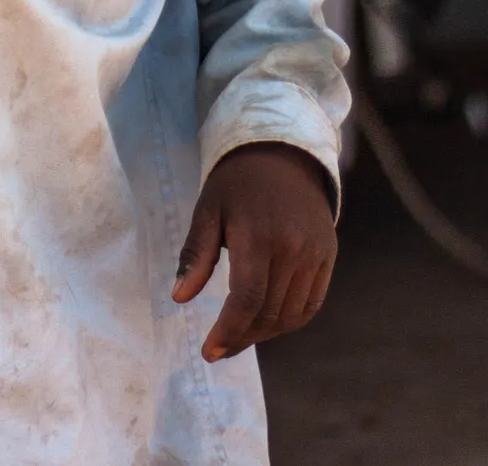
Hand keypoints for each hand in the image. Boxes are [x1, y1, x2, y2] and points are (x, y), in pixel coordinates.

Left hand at [172, 142, 336, 361]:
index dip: (228, 331)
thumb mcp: (207, 210)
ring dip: (264, 333)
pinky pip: (312, 303)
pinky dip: (290, 320)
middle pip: (269, 313)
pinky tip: (266, 323)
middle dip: (242, 337)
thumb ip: (196, 255)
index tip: (209, 352)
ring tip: (237, 336)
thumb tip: (179, 297)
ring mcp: (316, 255)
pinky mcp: (329, 258)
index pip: (246, 300)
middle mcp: (293, 249)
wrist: (282, 155)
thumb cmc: (235, 183)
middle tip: (218, 348)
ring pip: (292, 314)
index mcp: (258, 236)